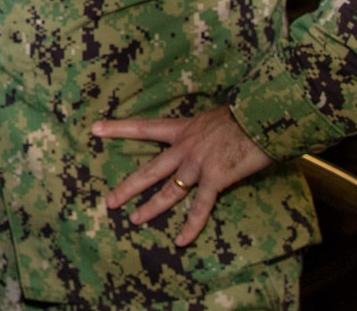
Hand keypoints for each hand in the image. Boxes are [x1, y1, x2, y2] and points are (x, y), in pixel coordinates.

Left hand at [93, 105, 273, 245]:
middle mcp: (184, 148)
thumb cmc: (243, 115)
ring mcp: (198, 165)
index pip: (143, 127)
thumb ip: (202, 131)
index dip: (118, 129)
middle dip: (128, 187)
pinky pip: (200, 208)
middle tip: (109, 201)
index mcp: (182, 129)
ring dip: (151, 208)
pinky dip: (191, 226)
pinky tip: (181, 241)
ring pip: (169, 191)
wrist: (262, 117)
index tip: (94, 129)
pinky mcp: (215, 179)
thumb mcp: (213, 117)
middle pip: (149, 170)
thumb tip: (204, 138)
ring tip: (134, 220)